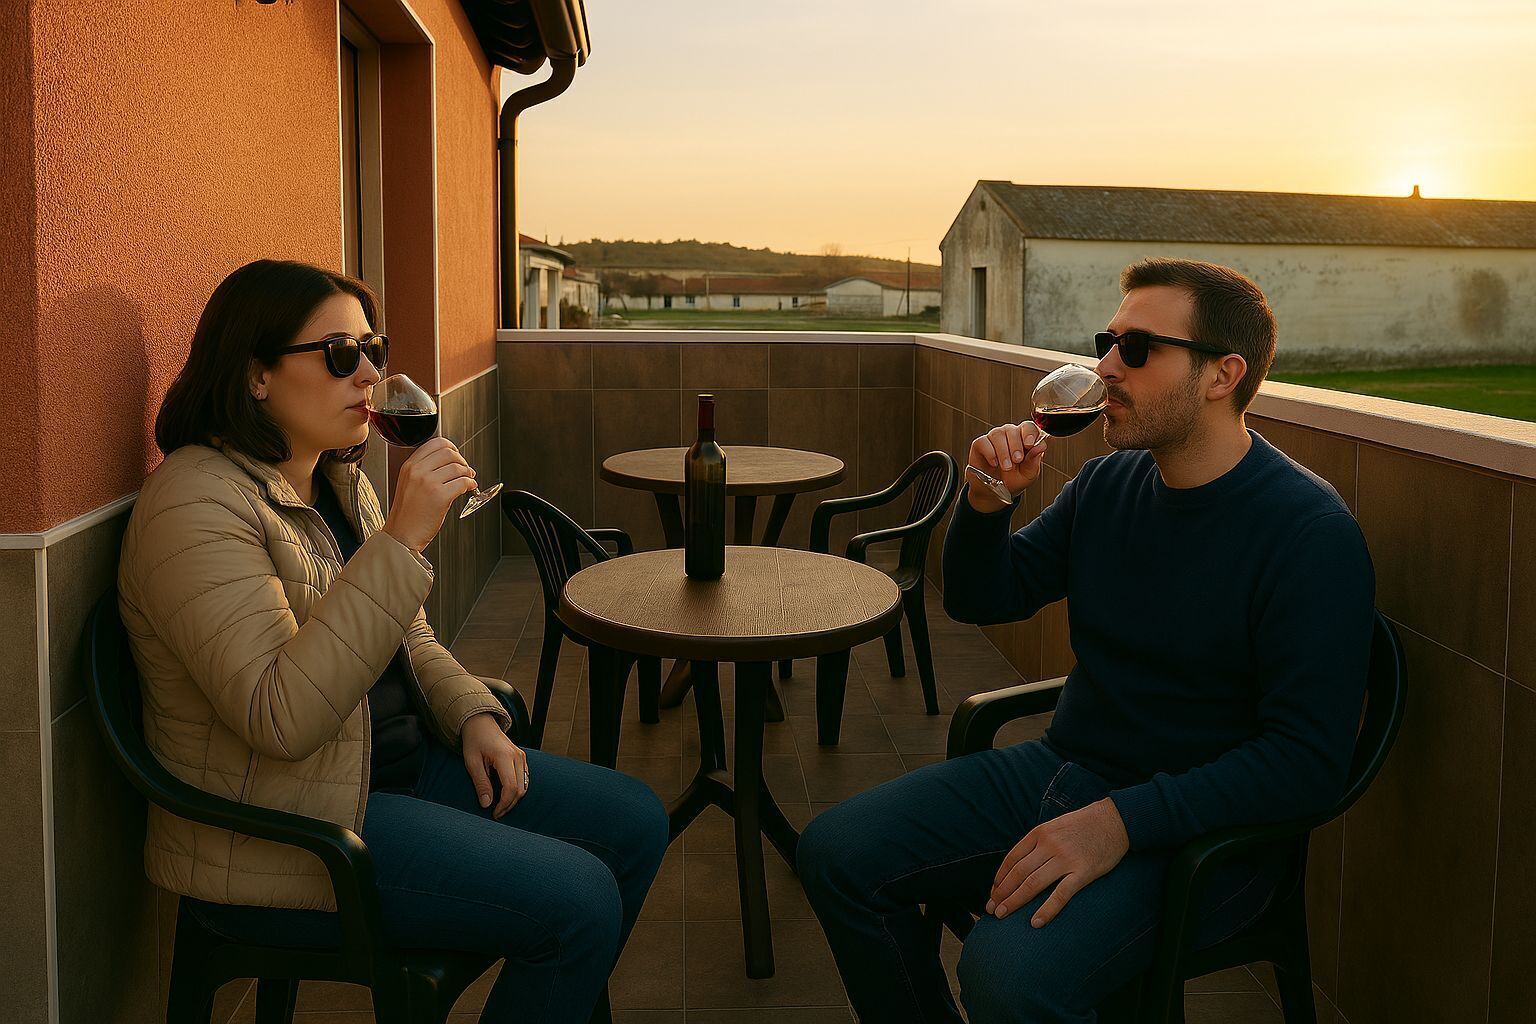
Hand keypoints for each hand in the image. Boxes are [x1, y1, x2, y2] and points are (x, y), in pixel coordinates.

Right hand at [382, 437, 477, 552]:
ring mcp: (428, 483)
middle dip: (461, 460)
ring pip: (458, 467)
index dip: (451, 448)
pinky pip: (463, 482)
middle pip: (449, 452)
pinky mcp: (440, 496)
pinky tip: (469, 488)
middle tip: (465, 469)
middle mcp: (418, 471)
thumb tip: (450, 462)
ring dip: (467, 473)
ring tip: (468, 480)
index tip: (456, 455)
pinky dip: (470, 484)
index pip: (435, 443)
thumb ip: (424, 470)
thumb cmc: (407, 514)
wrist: (401, 535)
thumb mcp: (408, 484)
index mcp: (409, 466)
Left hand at [460, 711, 528, 817]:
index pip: (511, 788)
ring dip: (514, 798)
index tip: (494, 813)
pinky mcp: (522, 758)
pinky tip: (505, 794)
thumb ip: (481, 783)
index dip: (504, 804)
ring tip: (500, 805)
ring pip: (525, 786)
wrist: (481, 722)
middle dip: (509, 804)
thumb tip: (486, 804)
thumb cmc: (474, 740)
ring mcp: (522, 756)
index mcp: (505, 757)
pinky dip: (517, 789)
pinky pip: (524, 779)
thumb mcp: (472, 762)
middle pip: (520, 789)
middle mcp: (518, 757)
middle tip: (496, 813)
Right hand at [966, 423, 1046, 511]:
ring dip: (1003, 451)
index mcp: (1024, 439)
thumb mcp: (1028, 474)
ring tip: (1006, 467)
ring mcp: (994, 438)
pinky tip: (994, 463)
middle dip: (1016, 446)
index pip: (1028, 427)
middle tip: (1017, 460)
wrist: (995, 491)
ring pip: (998, 434)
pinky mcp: (980, 444)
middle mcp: (1009, 435)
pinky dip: (990, 453)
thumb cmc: (1013, 480)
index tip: (1029, 445)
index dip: (1029, 433)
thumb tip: (1041, 446)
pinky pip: (984, 442)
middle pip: (1012, 430)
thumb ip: (1034, 460)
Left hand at [986, 797, 1129, 926]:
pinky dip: (1046, 910)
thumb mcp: (1054, 826)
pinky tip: (1035, 922)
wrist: (1115, 820)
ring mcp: (1066, 859)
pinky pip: (1060, 895)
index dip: (999, 878)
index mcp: (1039, 833)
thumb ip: (1037, 843)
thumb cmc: (1083, 825)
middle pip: (1018, 873)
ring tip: (1002, 915)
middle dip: (1002, 893)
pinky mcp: (1083, 872)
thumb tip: (1019, 866)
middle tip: (991, 909)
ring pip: (1033, 884)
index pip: (1012, 859)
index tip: (993, 893)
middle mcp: (1049, 845)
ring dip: (1015, 901)